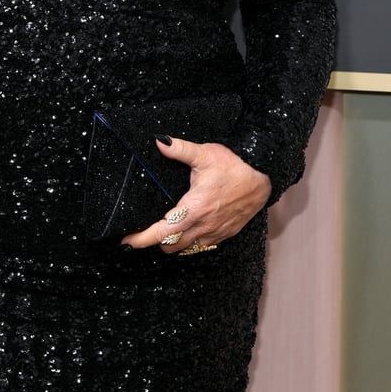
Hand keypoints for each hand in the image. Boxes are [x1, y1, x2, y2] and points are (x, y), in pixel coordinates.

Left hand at [121, 139, 271, 252]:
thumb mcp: (204, 154)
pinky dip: (190, 242)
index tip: (127, 240)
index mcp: (193, 209)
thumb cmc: (234, 165)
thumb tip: (159, 142)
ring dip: (173, 243)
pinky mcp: (226, 233)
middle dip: (154, 241)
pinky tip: (187, 229)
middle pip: (170, 247)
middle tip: (144, 229)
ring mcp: (215, 232)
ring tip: (163, 230)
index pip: (161, 233)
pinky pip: (202, 246)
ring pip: (186, 249)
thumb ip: (179, 149)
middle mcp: (203, 226)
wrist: (263, 175)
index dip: (141, 239)